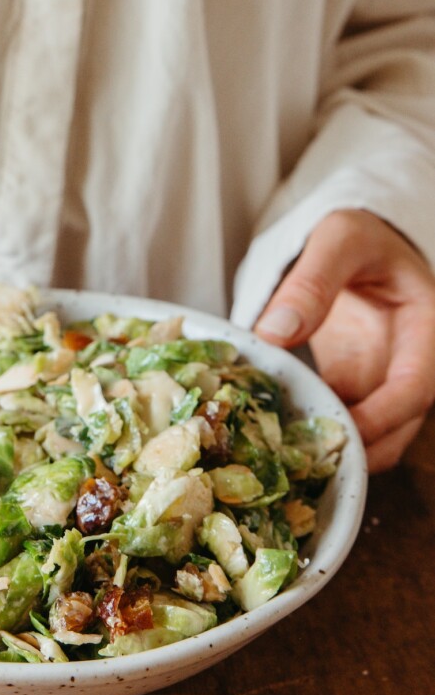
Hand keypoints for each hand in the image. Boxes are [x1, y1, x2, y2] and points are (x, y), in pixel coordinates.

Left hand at [254, 209, 434, 472]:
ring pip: (370, 431)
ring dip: (333, 446)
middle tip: (304, 461)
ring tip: (285, 457)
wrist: (359, 241)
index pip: (416, 387)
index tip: (345, 431)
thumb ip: (311, 281)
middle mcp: (412, 361)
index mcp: (426, 327)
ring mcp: (383, 377)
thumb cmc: (360, 233)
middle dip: (358, 449)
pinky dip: (313, 428)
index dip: (384, 417)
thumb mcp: (338, 240)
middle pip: (397, 425)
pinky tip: (276, 435)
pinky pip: (340, 416)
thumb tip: (274, 332)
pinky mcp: (356, 384)